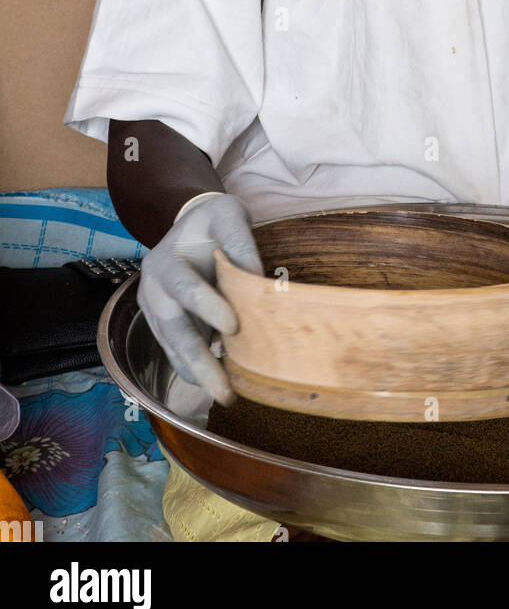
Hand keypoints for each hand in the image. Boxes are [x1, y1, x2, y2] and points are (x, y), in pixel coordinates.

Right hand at [137, 193, 262, 404]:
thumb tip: (257, 279)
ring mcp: (155, 311)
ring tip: (224, 395)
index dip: (206, 307)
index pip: (183, 288)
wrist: (191, 226)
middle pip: (173, 329)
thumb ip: (240, 242)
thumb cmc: (213, 220)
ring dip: (198, 373)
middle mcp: (152, 289)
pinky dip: (195, 369)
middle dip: (198, 361)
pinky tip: (216, 384)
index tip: (234, 327)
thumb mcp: (228, 214)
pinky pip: (177, 351)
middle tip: (224, 390)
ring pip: (173, 348)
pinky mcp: (164, 326)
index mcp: (163, 261)